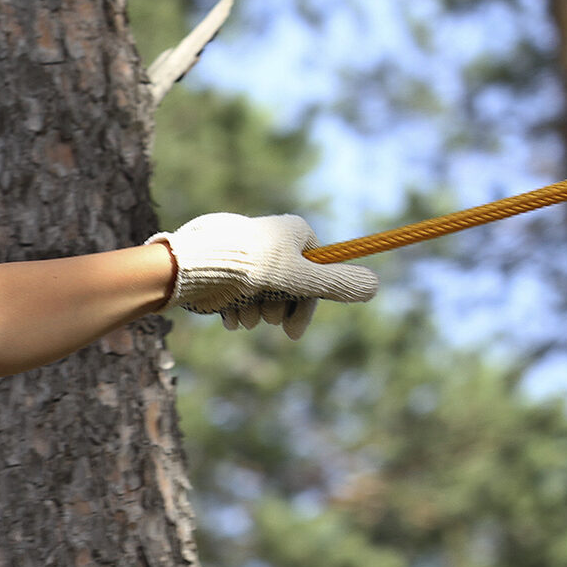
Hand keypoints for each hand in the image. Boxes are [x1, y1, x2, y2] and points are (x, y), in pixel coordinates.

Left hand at [148, 213, 377, 338]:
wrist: (189, 265)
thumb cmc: (247, 267)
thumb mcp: (299, 278)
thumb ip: (336, 284)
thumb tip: (376, 287)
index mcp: (295, 233)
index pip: (316, 275)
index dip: (306, 306)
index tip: (290, 333)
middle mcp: (272, 241)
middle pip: (288, 288)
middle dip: (274, 310)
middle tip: (261, 317)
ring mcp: (245, 254)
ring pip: (260, 294)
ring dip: (253, 313)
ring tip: (240, 314)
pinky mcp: (221, 266)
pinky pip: (236, 294)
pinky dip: (233, 310)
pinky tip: (226, 317)